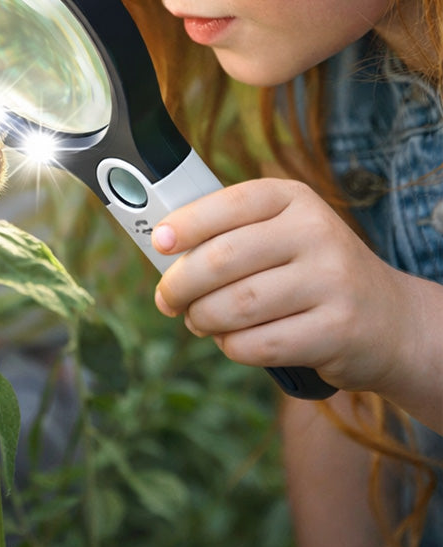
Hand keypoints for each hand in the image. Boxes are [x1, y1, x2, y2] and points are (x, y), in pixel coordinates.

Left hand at [150, 178, 414, 393]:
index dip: (184, 224)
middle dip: (180, 284)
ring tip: (197, 320)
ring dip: (203, 318)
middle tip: (166, 299)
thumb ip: (230, 232)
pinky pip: (260, 344)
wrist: (389, 318)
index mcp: (294, 199)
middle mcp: (316, 233)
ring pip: (236, 305)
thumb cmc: (311, 271)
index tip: (157, 243)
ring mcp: (331, 281)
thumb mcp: (282, 232)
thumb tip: (161, 247)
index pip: (228, 204)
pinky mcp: (337, 331)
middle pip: (221, 259)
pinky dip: (232, 347)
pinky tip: (231, 341)